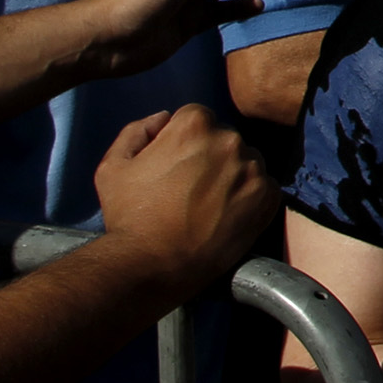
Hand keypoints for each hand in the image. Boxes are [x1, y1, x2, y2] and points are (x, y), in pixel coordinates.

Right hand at [92, 105, 278, 304]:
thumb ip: (136, 132)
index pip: (195, 118)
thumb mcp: (113, 167)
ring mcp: (253, 168)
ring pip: (245, 162)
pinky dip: (248, 197)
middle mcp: (231, 139)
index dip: (181, 142)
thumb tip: (164, 118)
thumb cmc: (129, 215)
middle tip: (189, 189)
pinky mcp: (269, 196)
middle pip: (223, 139)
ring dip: (231, 175)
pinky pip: (263, 187)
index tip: (174, 167)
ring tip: (207, 205)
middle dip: (209, 156)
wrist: (152, 265)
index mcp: (195, 125)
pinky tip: (225, 215)